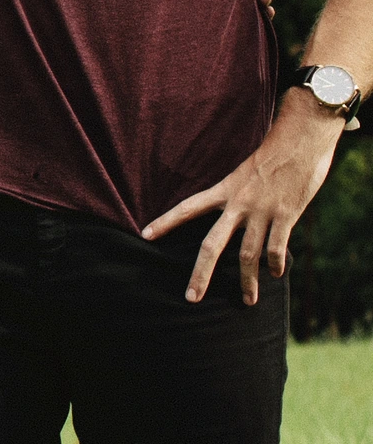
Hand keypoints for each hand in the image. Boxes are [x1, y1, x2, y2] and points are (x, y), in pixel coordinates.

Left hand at [143, 99, 344, 304]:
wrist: (300, 142)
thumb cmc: (273, 155)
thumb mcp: (244, 172)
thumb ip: (237, 195)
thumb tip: (234, 215)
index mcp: (224, 190)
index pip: (187, 208)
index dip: (165, 222)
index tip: (144, 235)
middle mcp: (238, 204)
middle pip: (212, 245)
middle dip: (201, 274)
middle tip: (191, 298)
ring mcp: (262, 212)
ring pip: (248, 256)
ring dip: (248, 282)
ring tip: (247, 301)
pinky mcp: (286, 217)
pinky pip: (277, 248)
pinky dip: (276, 264)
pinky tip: (276, 274)